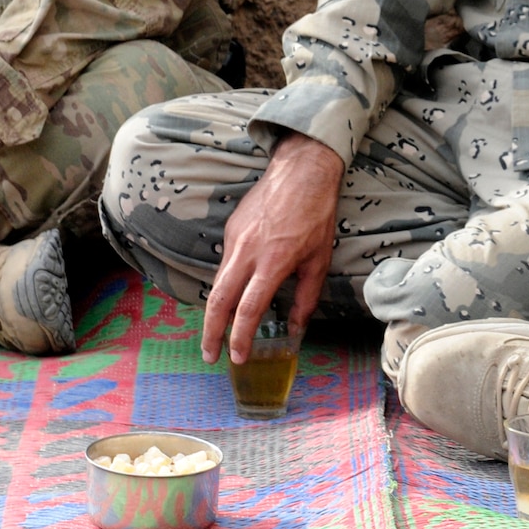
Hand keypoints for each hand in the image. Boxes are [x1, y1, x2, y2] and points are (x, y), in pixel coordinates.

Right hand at [200, 133, 342, 365]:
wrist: (303, 171)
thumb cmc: (316, 215)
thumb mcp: (319, 260)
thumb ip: (305, 298)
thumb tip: (295, 328)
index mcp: (273, 262)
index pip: (248, 309)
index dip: (240, 337)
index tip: (236, 357)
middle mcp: (248, 252)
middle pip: (218, 301)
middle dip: (210, 333)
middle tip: (209, 355)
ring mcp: (235, 239)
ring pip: (219, 282)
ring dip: (216, 311)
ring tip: (218, 333)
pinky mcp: (231, 229)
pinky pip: (225, 263)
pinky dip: (226, 284)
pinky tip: (234, 294)